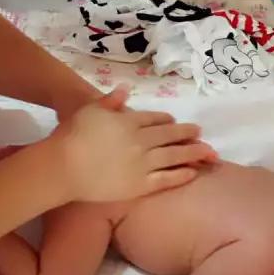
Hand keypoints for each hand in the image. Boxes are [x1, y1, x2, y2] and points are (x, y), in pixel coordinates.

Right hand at [50, 86, 216, 202]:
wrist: (64, 167)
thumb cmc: (73, 135)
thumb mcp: (90, 110)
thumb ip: (109, 101)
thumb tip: (125, 89)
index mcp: (129, 121)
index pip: (154, 119)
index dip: (167, 119)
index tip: (175, 121)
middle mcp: (141, 141)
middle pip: (169, 135)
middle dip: (187, 133)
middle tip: (200, 132)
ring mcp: (142, 164)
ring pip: (174, 156)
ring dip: (193, 152)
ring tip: (209, 152)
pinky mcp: (140, 185)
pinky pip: (166, 179)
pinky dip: (180, 175)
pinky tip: (192, 173)